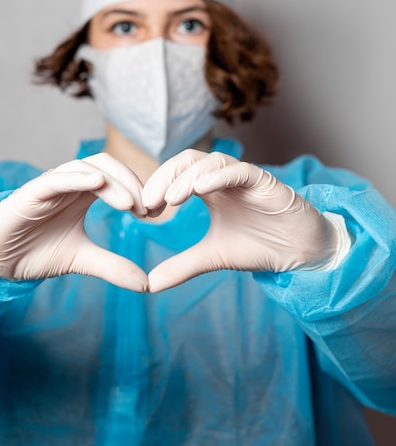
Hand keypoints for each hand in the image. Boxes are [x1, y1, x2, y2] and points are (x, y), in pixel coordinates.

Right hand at [0, 154, 147, 291]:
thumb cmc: (36, 252)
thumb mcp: (81, 259)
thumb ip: (112, 266)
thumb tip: (147, 285)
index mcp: (84, 194)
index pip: (118, 179)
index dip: (140, 190)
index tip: (157, 213)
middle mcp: (70, 184)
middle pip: (108, 167)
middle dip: (133, 183)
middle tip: (149, 210)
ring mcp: (51, 185)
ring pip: (87, 167)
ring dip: (113, 182)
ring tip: (131, 205)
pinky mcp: (31, 192)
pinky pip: (57, 178)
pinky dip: (79, 177)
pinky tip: (98, 183)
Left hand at [142, 150, 340, 291]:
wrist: (300, 252)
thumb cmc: (260, 246)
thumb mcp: (214, 256)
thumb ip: (183, 265)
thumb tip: (150, 284)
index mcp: (209, 189)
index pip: (175, 174)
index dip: (156, 187)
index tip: (144, 212)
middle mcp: (223, 178)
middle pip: (187, 161)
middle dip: (164, 177)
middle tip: (149, 203)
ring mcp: (244, 177)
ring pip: (210, 161)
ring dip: (187, 177)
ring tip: (171, 200)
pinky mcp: (265, 181)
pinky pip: (239, 170)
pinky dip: (218, 176)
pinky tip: (200, 190)